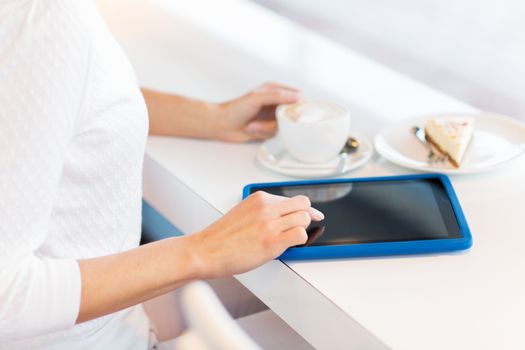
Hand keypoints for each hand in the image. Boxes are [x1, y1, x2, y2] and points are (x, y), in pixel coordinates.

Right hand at [188, 191, 323, 278]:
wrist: (205, 251)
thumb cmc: (221, 238)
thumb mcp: (243, 213)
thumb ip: (262, 210)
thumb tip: (282, 214)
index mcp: (259, 198)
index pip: (292, 198)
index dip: (304, 208)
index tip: (310, 212)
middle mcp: (266, 207)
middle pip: (303, 204)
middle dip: (308, 214)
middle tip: (311, 222)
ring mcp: (270, 224)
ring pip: (304, 218)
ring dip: (302, 228)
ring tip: (292, 237)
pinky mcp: (272, 241)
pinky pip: (300, 235)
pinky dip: (299, 240)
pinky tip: (289, 245)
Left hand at [215, 82, 300, 141]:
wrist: (220, 124)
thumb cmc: (235, 108)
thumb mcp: (257, 98)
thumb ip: (278, 96)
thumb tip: (298, 96)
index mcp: (275, 90)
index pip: (297, 97)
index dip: (296, 106)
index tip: (289, 113)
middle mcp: (275, 103)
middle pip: (291, 115)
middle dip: (277, 121)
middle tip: (264, 121)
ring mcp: (272, 116)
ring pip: (282, 126)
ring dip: (266, 128)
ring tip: (252, 125)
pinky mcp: (268, 128)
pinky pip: (274, 134)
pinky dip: (263, 133)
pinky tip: (252, 129)